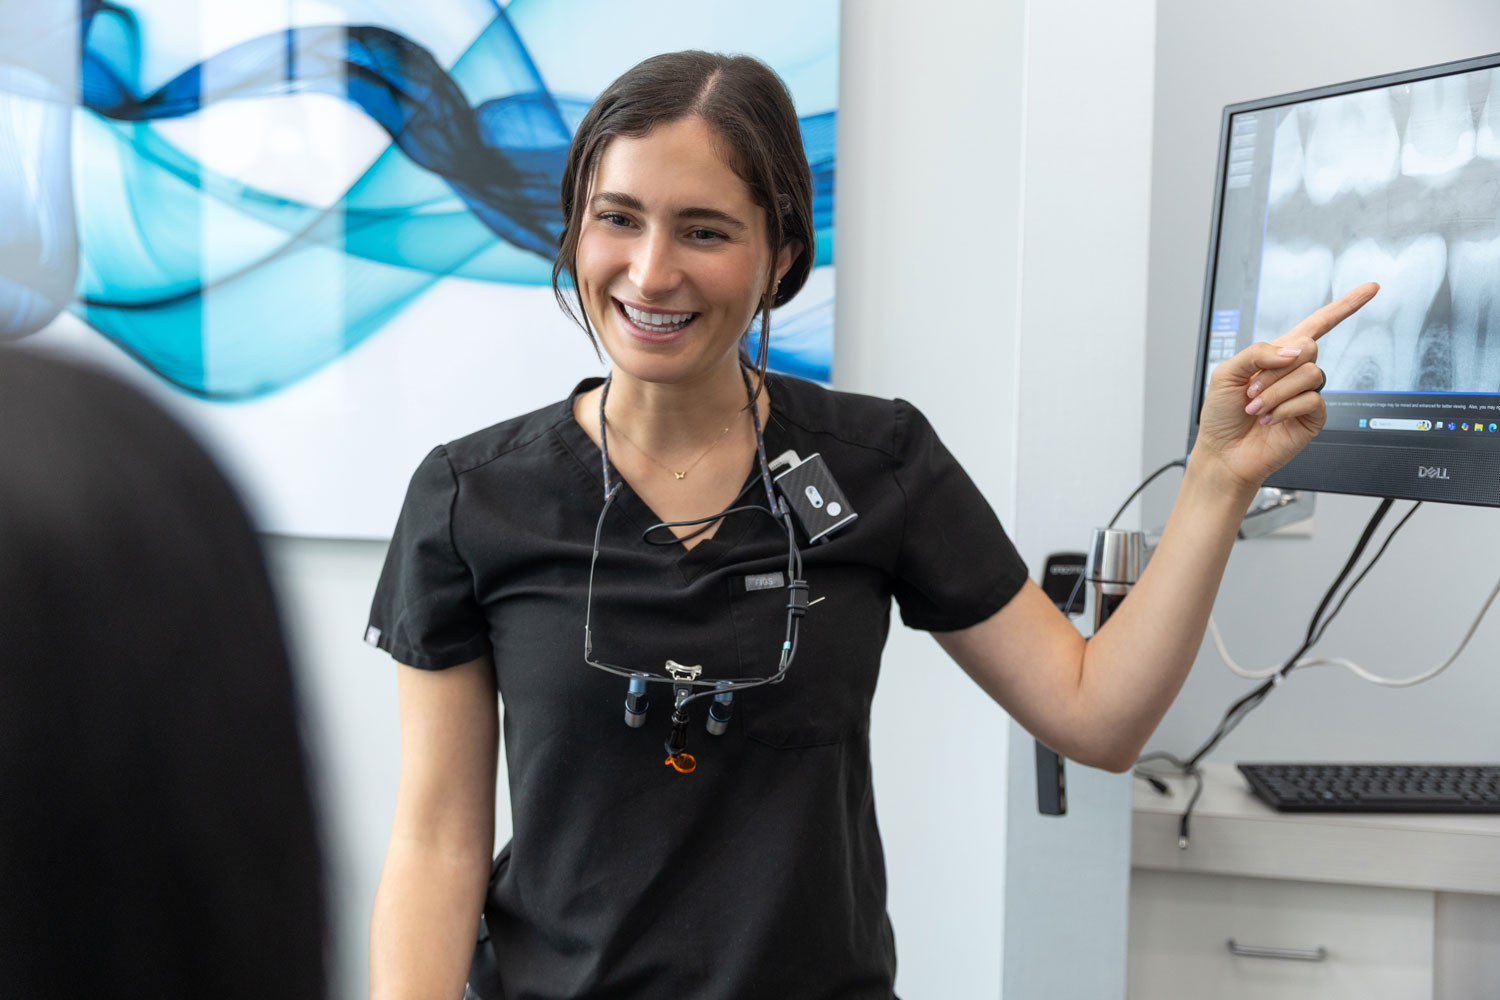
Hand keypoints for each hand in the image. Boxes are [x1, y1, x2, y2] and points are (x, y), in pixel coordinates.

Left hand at [1193, 282, 1378, 490]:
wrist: (1224, 452)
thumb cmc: (1221, 413)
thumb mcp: (1226, 373)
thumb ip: (1257, 352)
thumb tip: (1295, 350)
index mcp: (1277, 354)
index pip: (1316, 324)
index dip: (1344, 306)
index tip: (1371, 288)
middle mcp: (1295, 371)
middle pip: (1309, 347)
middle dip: (1274, 369)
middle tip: (1251, 390)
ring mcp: (1306, 394)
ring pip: (1309, 374)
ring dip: (1275, 392)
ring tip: (1256, 409)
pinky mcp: (1314, 417)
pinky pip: (1312, 400)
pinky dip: (1284, 408)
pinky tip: (1270, 419)